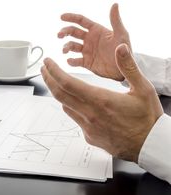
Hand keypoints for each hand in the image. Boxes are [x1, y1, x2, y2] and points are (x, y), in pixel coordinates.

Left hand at [41, 44, 162, 161]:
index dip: (54, 71)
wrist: (151, 147)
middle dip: (49, 79)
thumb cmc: (147, 119)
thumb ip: (128, 67)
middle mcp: (90, 115)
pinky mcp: (90, 137)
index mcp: (101, 100)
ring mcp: (89, 128)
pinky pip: (75, 119)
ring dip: (58, 93)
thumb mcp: (143, 88)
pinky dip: (71, 107)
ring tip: (56, 82)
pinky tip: (75, 102)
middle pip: (60, 95)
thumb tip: (120, 48)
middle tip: (44, 68)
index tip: (47, 62)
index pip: (68, 83)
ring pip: (66, 107)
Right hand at [58, 3, 130, 80]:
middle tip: (59, 35)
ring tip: (65, 50)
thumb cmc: (125, 49)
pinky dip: (71, 61)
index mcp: (96, 30)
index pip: (81, 20)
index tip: (62, 17)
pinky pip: (76, 61)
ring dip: (66, 47)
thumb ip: (115, 20)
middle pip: (73, 32)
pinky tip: (70, 61)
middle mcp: (90, 39)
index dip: (71, 17)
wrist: (125, 69)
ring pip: (72, 46)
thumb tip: (115, 4)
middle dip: (64, 32)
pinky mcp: (87, 63)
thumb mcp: (121, 34)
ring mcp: (87, 51)